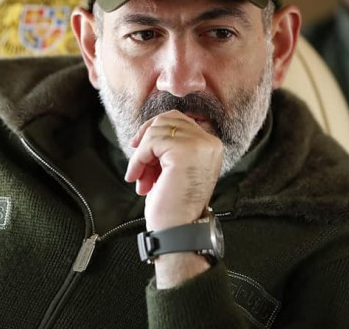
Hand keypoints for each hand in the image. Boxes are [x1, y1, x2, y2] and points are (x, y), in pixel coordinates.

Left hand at [124, 109, 222, 230]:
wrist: (178, 230)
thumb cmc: (173, 205)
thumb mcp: (173, 167)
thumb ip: (168, 146)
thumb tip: (146, 131)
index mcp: (209, 146)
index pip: (178, 120)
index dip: (154, 131)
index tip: (139, 148)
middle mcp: (209, 142)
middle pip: (167, 119)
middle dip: (146, 139)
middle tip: (138, 164)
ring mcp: (199, 145)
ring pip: (157, 130)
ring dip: (141, 154)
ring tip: (140, 177)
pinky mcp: (184, 150)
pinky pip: (151, 141)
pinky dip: (139, 159)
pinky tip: (138, 177)